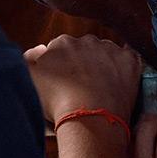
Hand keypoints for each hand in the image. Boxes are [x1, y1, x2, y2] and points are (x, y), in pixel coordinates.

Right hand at [24, 34, 141, 125]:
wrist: (89, 116)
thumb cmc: (56, 102)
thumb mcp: (28, 79)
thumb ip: (28, 60)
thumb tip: (38, 50)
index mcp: (61, 43)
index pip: (59, 50)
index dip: (60, 67)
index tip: (62, 82)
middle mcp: (86, 40)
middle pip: (83, 50)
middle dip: (81, 63)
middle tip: (80, 87)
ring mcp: (110, 49)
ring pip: (105, 53)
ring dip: (103, 65)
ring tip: (99, 89)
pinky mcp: (129, 60)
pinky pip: (128, 57)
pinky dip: (124, 67)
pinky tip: (120, 80)